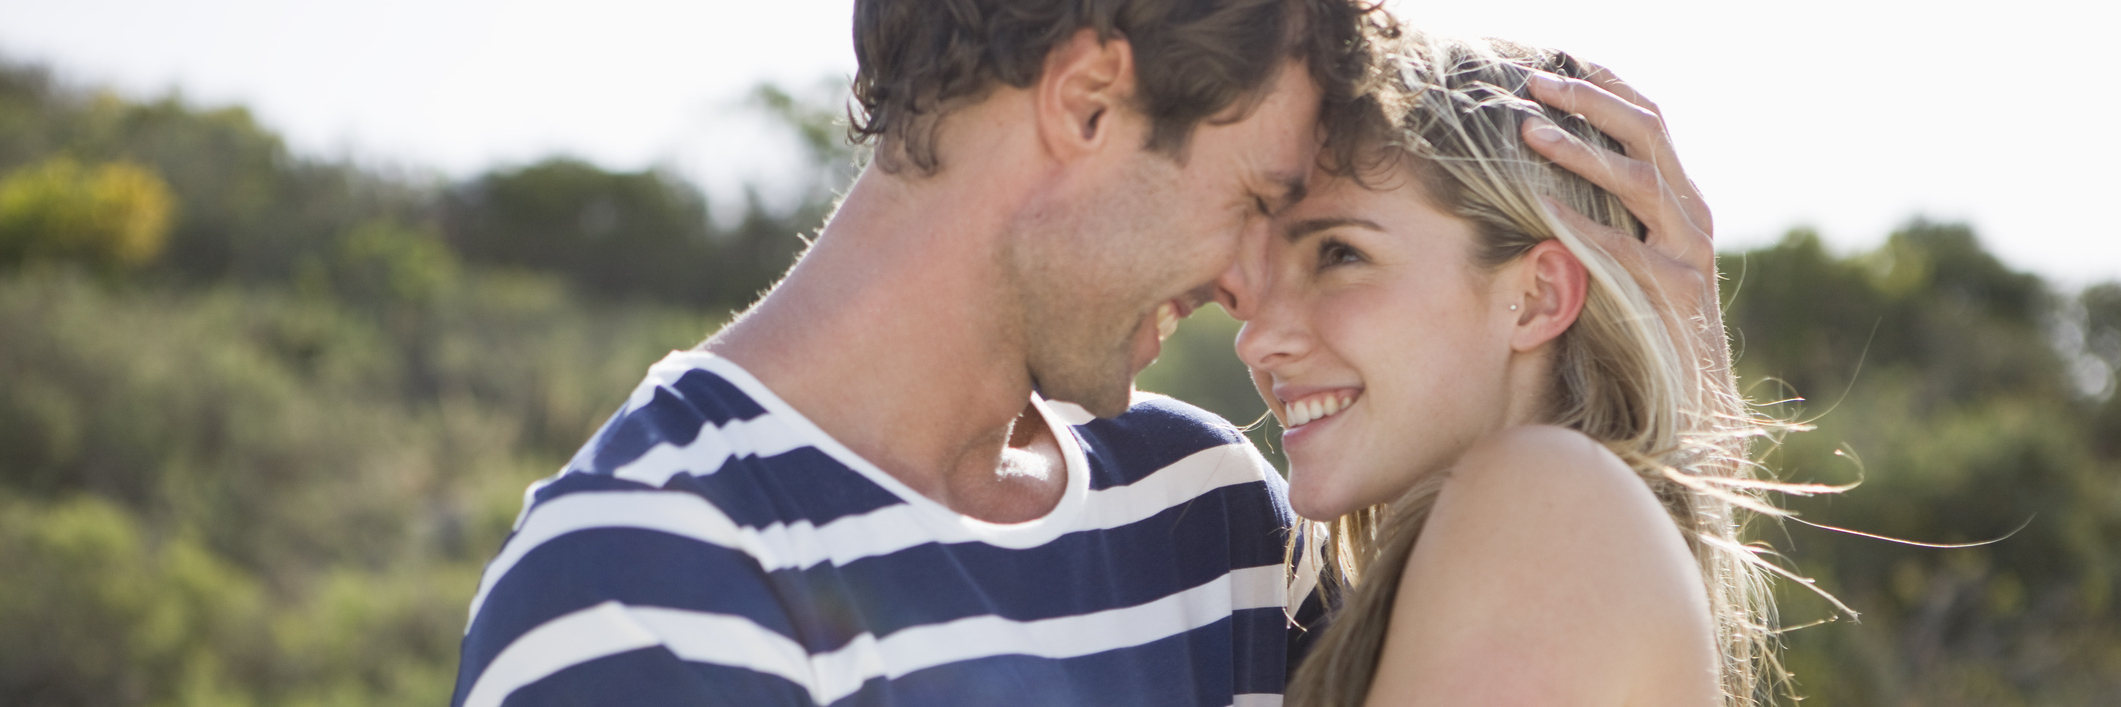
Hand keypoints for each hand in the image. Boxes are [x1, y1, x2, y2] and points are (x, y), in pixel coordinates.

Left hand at [1519, 66, 1730, 380]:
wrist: (1694, 397)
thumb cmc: (1646, 322)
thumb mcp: (1628, 253)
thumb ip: (1604, 213)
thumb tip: (1541, 174)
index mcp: (1680, 196)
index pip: (1650, 121)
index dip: (1608, 86)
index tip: (1561, 61)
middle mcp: (1691, 213)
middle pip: (1648, 133)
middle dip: (1590, 101)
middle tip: (1536, 83)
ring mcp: (1691, 250)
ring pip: (1639, 181)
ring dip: (1580, 152)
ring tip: (1531, 132)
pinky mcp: (1680, 291)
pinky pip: (1627, 250)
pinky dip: (1584, 226)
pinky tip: (1544, 208)